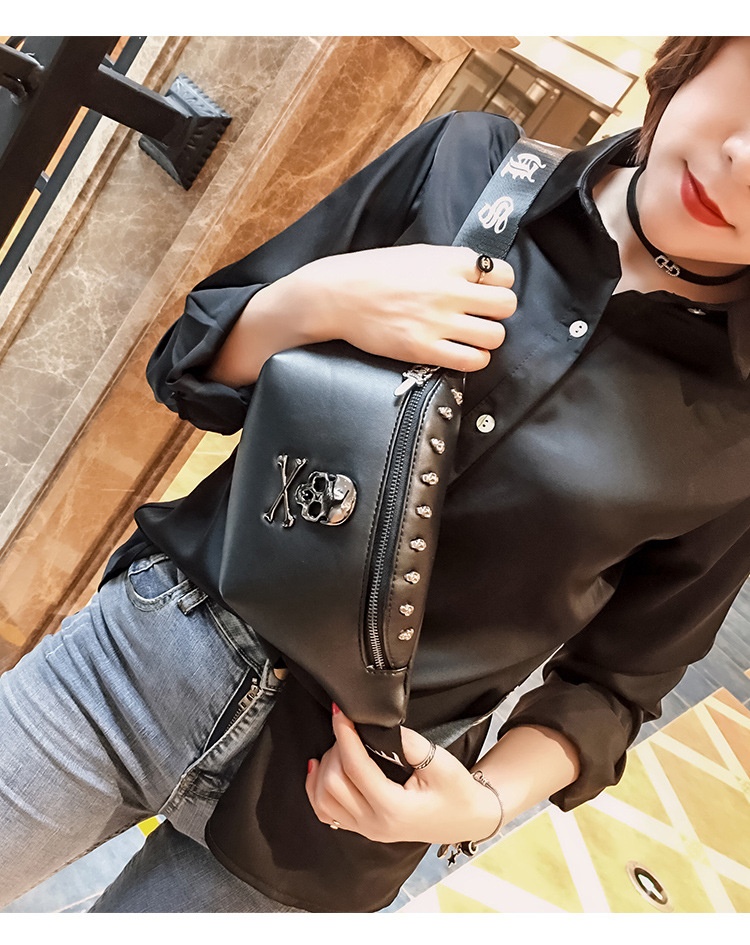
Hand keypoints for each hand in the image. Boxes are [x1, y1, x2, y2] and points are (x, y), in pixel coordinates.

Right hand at [270, 244, 516, 373]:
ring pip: (495, 335)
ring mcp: (437, 322)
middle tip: (482, 316)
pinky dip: (475, 359)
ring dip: (488, 338)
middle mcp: (449, 290)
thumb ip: (452, 263)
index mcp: (449, 262)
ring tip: (473, 337)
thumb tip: (481, 275)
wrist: (338, 295)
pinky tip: (464, 353)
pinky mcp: (424, 349)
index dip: (499, 285)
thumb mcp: (419, 254)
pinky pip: (472, 360)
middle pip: (506, 305)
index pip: (503, 274)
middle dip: (498, 312)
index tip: (486, 292)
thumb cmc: (375, 272)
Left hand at [305, 705, 500, 844]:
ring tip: (341, 746)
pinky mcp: (363, 828)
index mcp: (393, 808)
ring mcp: (366, 829)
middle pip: (333, 782)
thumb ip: (407, 743)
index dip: (343, 734)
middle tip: (349, 728)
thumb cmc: (457, 792)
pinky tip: (320, 768)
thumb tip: (378, 724)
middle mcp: (374, 824)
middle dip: (335, 748)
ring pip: (323, 799)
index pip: (355, 767)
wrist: (468, 818)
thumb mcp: (439, 762)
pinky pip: (326, 812)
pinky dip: (316, 789)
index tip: (339, 711)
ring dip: (325, 768)